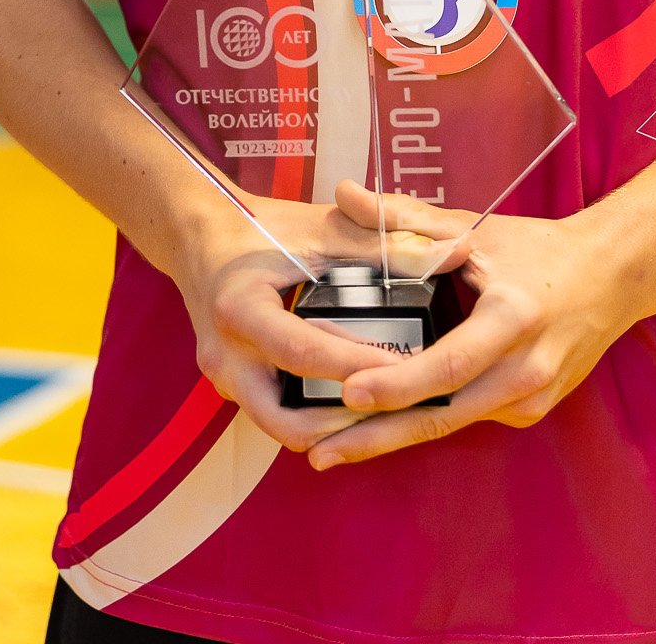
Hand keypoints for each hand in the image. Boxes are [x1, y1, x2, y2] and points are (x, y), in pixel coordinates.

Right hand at [169, 186, 445, 458]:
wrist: (198, 234)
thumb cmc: (260, 227)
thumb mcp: (321, 229)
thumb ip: (386, 243)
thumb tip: (456, 252)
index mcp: (241, 309)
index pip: (306, 352)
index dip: (359, 365)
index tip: (408, 370)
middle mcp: (225, 355)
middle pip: (288, 418)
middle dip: (346, 421)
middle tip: (401, 410)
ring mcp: (222, 378)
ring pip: (281, 428)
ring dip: (331, 427)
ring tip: (387, 413)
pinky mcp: (231, 386)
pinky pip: (275, 415)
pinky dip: (313, 416)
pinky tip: (355, 403)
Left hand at [305, 184, 638, 469]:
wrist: (612, 277)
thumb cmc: (538, 249)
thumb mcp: (474, 228)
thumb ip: (405, 218)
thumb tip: (345, 195)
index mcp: (512, 317)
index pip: (449, 362)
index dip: (398, 383)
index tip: (348, 392)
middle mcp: (526, 367)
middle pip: (442, 414)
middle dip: (377, 436)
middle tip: (317, 451)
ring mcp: (533, 397)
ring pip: (451, 425)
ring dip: (392, 438)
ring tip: (332, 448)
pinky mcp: (532, 411)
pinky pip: (470, 417)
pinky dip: (426, 422)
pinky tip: (381, 428)